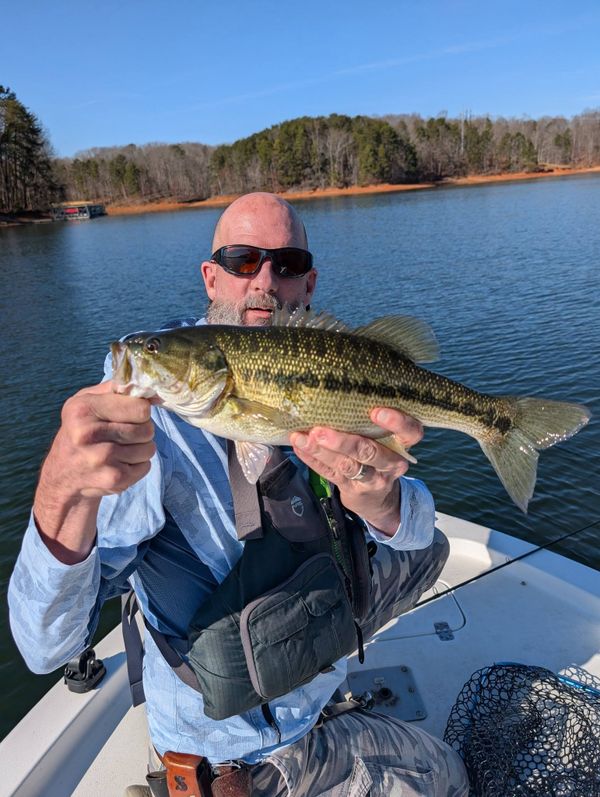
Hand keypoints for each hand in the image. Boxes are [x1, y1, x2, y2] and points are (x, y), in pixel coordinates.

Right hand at [44, 380, 155, 499]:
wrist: (62, 476)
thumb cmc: (80, 430)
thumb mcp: (87, 400)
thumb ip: (118, 388)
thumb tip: (157, 395)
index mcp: (83, 409)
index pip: (141, 408)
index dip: (140, 411)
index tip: (129, 414)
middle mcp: (89, 434)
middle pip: (147, 429)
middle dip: (142, 430)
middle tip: (124, 434)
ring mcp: (102, 459)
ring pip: (149, 448)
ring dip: (140, 449)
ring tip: (121, 450)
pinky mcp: (113, 479)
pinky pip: (146, 466)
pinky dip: (138, 466)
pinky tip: (119, 464)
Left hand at [290, 408, 422, 535]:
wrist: (377, 498)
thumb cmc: (378, 452)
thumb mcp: (384, 438)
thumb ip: (369, 422)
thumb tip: (336, 392)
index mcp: (402, 444)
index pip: (411, 432)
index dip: (397, 422)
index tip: (375, 412)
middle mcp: (391, 463)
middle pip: (370, 452)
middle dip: (343, 442)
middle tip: (319, 431)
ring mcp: (373, 480)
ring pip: (347, 466)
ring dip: (322, 452)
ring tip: (301, 439)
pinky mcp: (353, 490)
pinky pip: (331, 475)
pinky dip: (313, 460)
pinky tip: (299, 448)